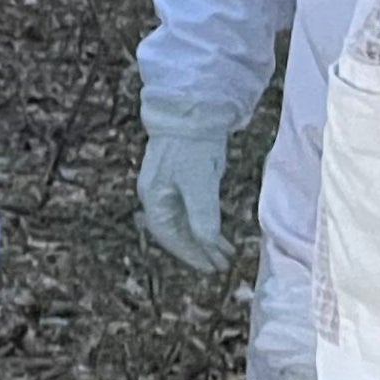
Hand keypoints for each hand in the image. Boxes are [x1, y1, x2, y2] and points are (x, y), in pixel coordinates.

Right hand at [135, 125, 231, 270]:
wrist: (191, 111)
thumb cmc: (193, 148)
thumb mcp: (200, 184)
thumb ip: (203, 215)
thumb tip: (208, 244)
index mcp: (154, 198)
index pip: (169, 235)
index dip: (190, 254)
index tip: (211, 268)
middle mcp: (156, 195)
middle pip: (175, 231)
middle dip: (198, 249)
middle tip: (221, 265)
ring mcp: (166, 186)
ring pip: (183, 220)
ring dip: (203, 237)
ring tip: (225, 250)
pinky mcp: (178, 176)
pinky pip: (188, 209)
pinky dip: (203, 222)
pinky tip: (216, 226)